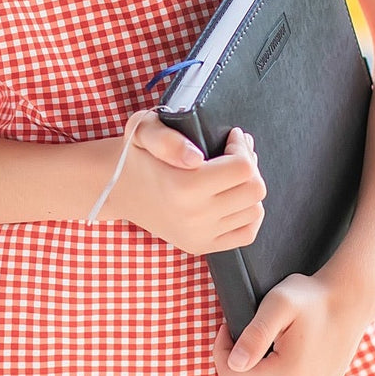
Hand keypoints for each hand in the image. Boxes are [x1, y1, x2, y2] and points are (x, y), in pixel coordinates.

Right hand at [100, 114, 264, 255]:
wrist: (120, 188)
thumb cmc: (136, 154)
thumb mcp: (142, 130)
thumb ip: (166, 139)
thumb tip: (195, 157)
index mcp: (182, 187)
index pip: (243, 169)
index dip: (241, 147)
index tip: (229, 137)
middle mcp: (194, 217)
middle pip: (255, 190)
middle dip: (250, 165)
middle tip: (232, 152)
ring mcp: (200, 235)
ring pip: (255, 211)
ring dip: (248, 188)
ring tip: (229, 173)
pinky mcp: (202, 246)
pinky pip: (247, 233)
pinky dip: (246, 213)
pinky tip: (230, 196)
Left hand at [211, 273, 366, 375]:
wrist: (347, 303)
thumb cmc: (311, 298)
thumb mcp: (278, 303)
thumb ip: (254, 334)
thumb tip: (235, 363)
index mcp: (288, 375)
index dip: (220, 352)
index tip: (227, 328)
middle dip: (230, 369)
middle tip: (237, 340)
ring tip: (250, 356)